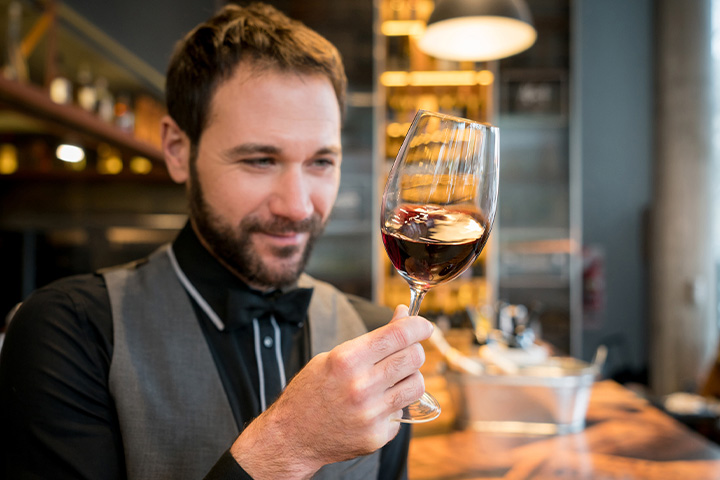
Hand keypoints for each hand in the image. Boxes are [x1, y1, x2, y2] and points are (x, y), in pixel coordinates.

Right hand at [230, 304, 432, 478]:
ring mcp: (371, 414)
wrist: (293, 437)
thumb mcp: (336, 356)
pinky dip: (394, 405)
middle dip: (415, 350)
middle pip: (414, 358)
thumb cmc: (312, 391)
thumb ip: (373, 338)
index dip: (418, 326)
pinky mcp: (377, 436)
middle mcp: (361, 386)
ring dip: (410, 377)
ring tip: (393, 379)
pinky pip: (402, 411)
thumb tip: (403, 315)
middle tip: (406, 352)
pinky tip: (375, 406)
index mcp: (347, 360)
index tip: (425, 326)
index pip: (398, 335)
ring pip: (417, 385)